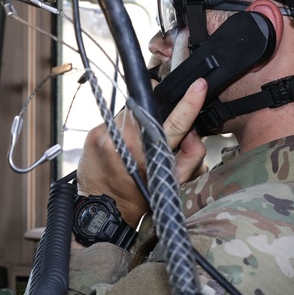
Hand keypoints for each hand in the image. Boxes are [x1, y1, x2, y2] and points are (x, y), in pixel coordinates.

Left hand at [77, 78, 207, 224]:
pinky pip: (115, 119)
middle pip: (151, 109)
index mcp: (150, 156)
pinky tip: (120, 145)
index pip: (176, 123)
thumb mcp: (171, 183)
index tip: (199, 85)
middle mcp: (126, 141)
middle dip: (158, 112)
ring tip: (134, 143)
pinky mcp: (94, 132)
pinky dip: (122, 128)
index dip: (190, 103)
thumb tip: (195, 133)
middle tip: (154, 129)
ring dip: (138, 120)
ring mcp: (107, 134)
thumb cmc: (136, 198)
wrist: (101, 209)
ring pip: (132, 111)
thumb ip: (191, 157)